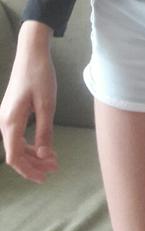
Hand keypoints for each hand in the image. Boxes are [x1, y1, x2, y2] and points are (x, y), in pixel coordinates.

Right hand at [0, 46, 58, 183]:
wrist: (31, 53)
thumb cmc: (40, 76)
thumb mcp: (47, 105)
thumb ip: (45, 131)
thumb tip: (44, 155)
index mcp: (11, 122)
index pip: (14, 157)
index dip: (28, 170)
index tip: (45, 177)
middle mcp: (4, 121)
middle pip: (15, 153)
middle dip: (34, 164)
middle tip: (54, 169)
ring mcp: (7, 116)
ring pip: (17, 144)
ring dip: (33, 154)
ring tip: (52, 160)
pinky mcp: (12, 111)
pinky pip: (18, 134)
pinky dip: (30, 143)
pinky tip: (44, 146)